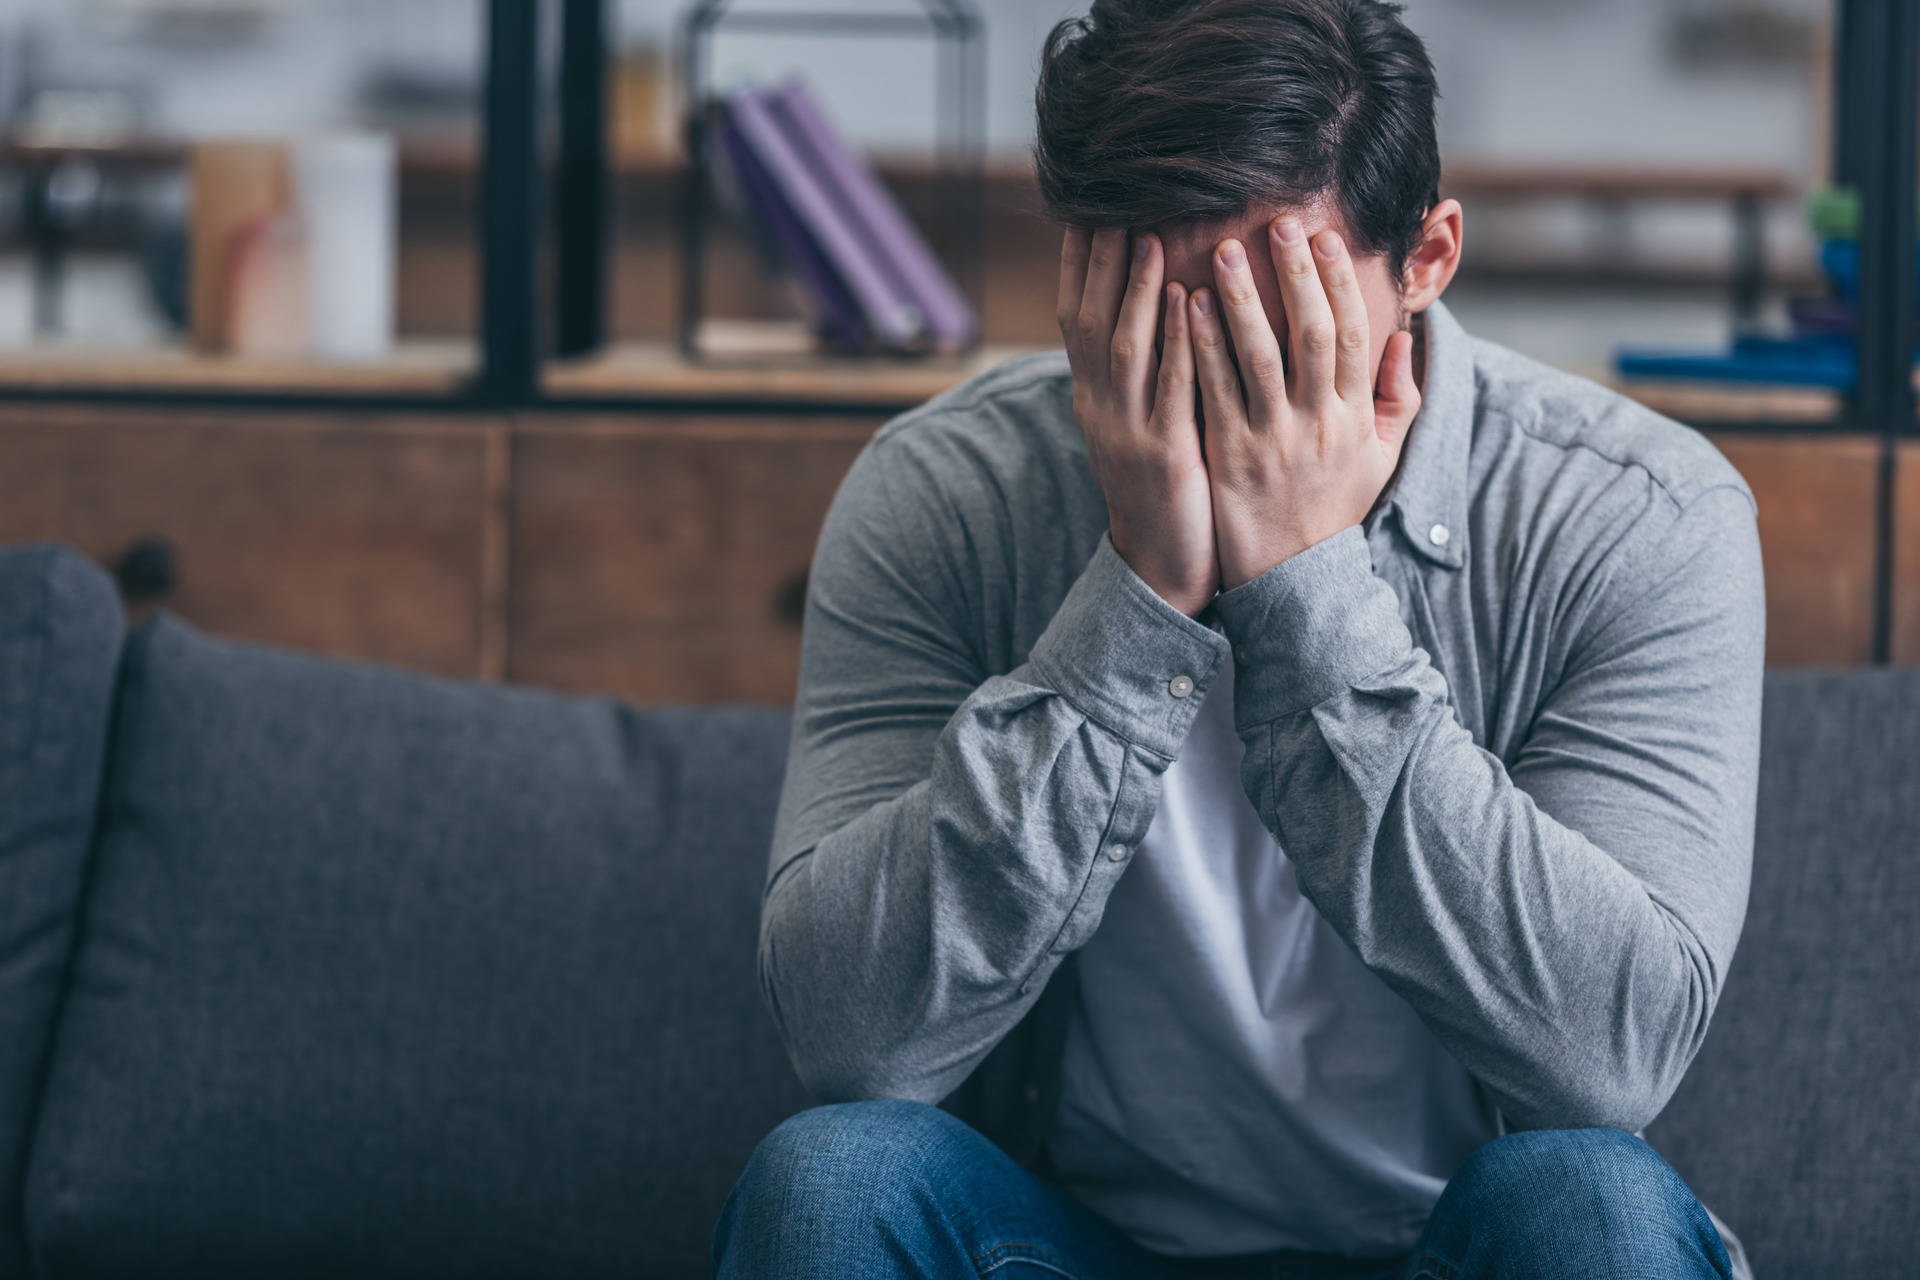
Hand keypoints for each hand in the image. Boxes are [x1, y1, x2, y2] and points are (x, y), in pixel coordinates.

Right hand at [1059, 227, 1217, 615]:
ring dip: (1138, 291)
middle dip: (1103, 262)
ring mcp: (1128, 431)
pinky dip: (1180, 343)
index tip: (1088, 211)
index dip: (1079, 264)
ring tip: (1152, 239)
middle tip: (1117, 206)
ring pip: (1125, 349)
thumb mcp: (1137, 425)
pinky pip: (1171, 389)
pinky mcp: (1164, 455)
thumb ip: (1138, 373)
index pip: (1074, 318)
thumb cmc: (1162, 488)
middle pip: (1091, 322)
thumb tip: (1147, 311)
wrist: (1161, 564)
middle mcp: (1100, 408)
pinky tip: (1194, 304)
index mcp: (1092, 398)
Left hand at [1188, 217, 1420, 590]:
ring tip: (1225, 249)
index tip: (1324, 238)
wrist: (1294, 577)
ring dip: (1243, 298)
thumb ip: (1394, 398)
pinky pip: (1215, 392)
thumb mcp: (1379, 459)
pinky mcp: (1230, 456)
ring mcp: (1271, 440)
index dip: (1339, 284)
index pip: (1351, 335)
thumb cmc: (1332, 510)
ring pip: (1259, 357)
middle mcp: (1316, 423)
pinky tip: (1188, 306)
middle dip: (1295, 275)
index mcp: (1352, 417)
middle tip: (1278, 222)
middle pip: (1310, 335)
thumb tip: (1403, 337)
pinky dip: (1202, 346)